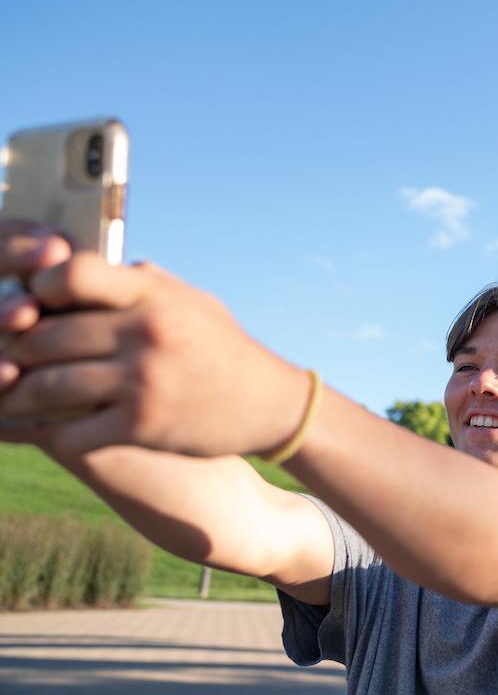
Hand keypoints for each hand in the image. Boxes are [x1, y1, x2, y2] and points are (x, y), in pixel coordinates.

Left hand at [0, 240, 309, 457]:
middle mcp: (147, 333)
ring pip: (47, 387)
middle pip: (44, 336)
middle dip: (17, 351)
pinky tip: (47, 432)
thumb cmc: (222, 348)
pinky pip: (71, 432)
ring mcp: (144, 381)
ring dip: (21, 396)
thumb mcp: (191, 301)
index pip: (71, 274)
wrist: (269, 403)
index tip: (35, 306)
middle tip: (8, 360)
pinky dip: (50, 435)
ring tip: (13, 398)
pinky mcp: (143, 426)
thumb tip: (87, 265)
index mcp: (155, 296)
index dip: (40, 288)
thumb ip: (141, 283)